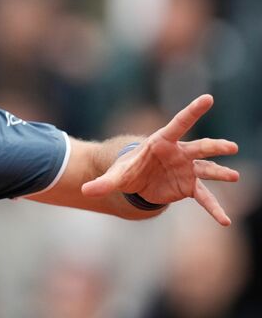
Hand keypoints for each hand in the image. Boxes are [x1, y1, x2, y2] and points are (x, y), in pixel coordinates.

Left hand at [81, 95, 239, 225]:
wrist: (136, 180)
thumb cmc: (127, 169)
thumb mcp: (114, 176)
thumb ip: (103, 183)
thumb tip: (85, 191)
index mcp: (161, 142)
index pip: (179, 124)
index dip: (192, 111)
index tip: (208, 98)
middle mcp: (179, 153)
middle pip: (199, 147)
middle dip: (214, 147)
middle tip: (230, 147)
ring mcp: (186, 169)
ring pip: (207, 169)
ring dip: (220, 172)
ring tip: (234, 177)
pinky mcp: (189, 186)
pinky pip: (204, 197)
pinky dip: (213, 208)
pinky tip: (224, 220)